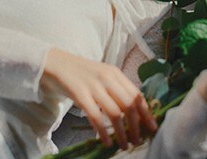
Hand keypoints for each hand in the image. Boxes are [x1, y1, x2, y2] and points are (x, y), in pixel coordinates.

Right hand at [40, 47, 157, 148]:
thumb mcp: (101, 75)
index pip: (137, 94)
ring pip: (115, 113)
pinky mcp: (80, 94)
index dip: (146, 113)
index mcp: (115, 73)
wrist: (54, 62)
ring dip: (122, 132)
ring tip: (125, 144)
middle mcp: (107, 78)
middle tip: (138, 140)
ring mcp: (94, 85)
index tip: (152, 128)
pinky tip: (106, 142)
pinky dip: (103, 132)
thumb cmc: (78, 72)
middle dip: (137, 125)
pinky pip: (96, 116)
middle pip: (129, 104)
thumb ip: (115, 88)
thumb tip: (132, 111)